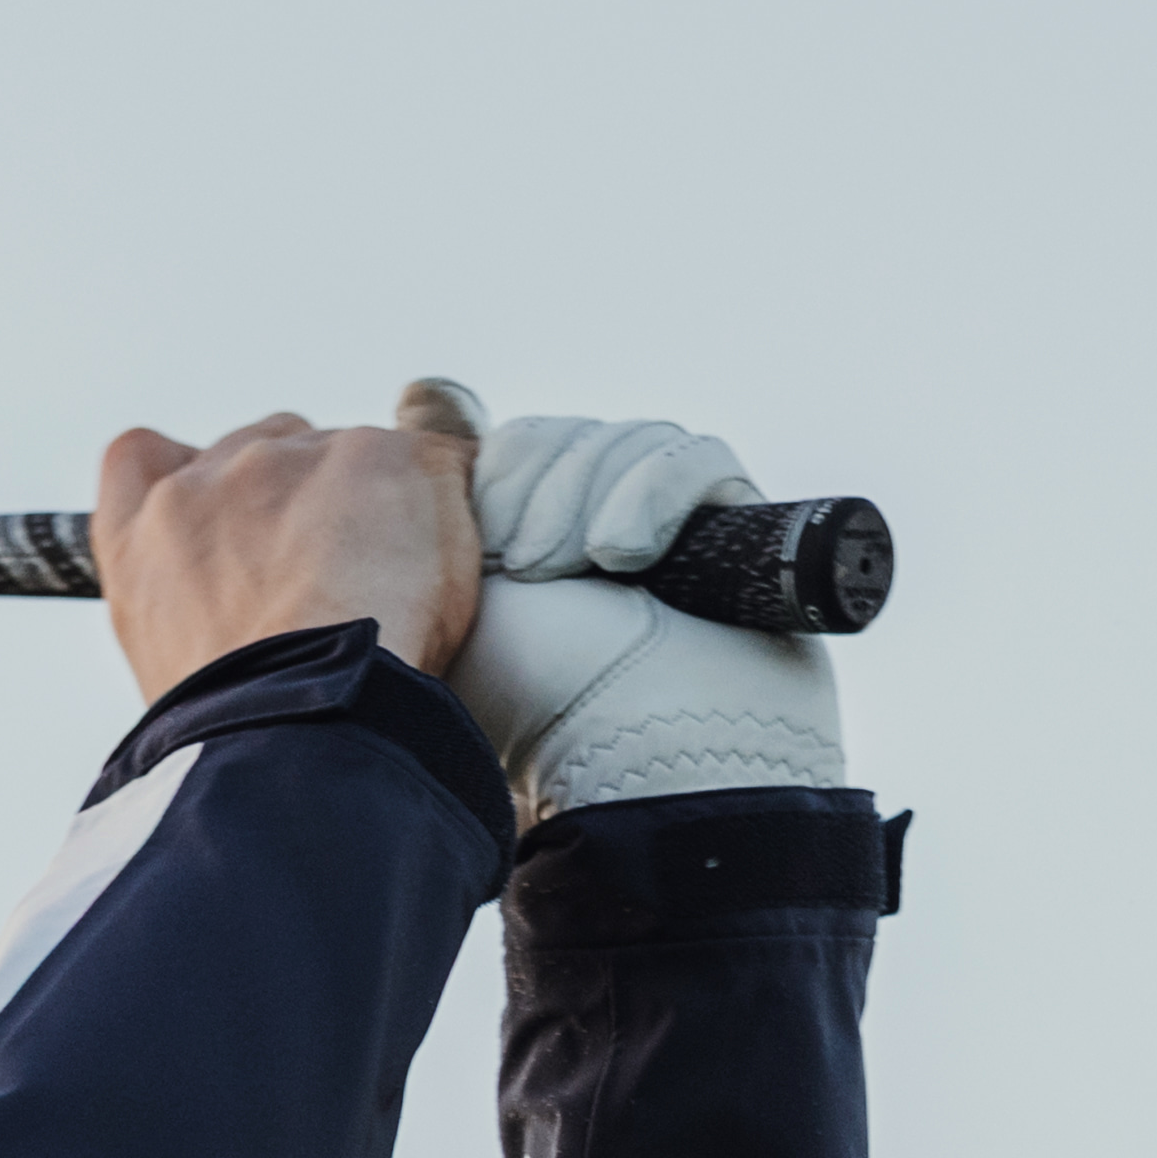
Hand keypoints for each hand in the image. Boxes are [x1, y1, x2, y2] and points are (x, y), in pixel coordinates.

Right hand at [91, 407, 481, 706]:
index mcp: (141, 539)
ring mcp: (289, 461)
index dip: (187, 473)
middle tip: (343, 580)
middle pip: (271, 448)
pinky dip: (452, 508)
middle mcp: (205, 483)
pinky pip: (437, 462)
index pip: (141, 459)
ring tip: (399, 590)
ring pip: (354, 452)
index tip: (230, 513)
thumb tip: (249, 595)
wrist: (293, 732)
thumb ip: (191, 602)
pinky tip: (450, 571)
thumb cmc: (242, 733)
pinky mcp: (376, 457)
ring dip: (382, 501)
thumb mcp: (175, 674)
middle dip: (309, 499)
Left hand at [429, 397, 846, 819]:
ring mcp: (670, 530)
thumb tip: (421, 390)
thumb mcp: (454, 601)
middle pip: (574, 438)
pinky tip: (629, 552)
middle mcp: (602, 530)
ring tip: (583, 568)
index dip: (510, 475)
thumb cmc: (535, 706)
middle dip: (547, 491)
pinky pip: (699, 460)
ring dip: (594, 499)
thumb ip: (426, 510)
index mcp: (537, 540)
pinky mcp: (735, 531)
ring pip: (629, 442)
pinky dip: (656, 494)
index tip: (501, 546)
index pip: (524, 446)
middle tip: (534, 565)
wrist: (635, 767)